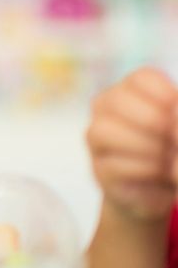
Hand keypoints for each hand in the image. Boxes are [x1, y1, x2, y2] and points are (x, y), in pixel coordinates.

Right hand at [86, 67, 177, 221]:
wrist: (165, 189)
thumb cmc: (175, 148)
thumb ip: (177, 114)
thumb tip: (174, 108)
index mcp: (132, 89)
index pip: (143, 78)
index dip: (166, 97)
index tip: (176, 114)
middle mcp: (106, 107)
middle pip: (117, 100)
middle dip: (152, 121)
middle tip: (171, 138)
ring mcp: (97, 138)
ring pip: (103, 130)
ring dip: (145, 146)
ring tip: (167, 159)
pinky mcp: (99, 169)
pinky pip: (112, 165)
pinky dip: (144, 171)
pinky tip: (160, 175)